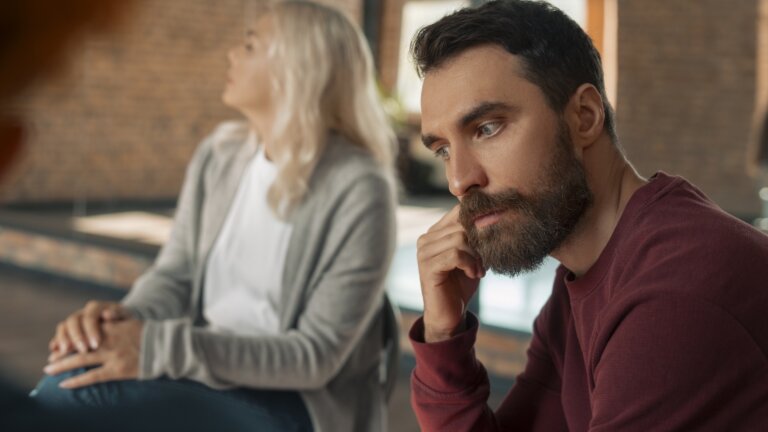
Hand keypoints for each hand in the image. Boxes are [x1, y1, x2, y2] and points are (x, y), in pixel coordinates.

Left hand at [44, 319, 142, 388]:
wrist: (166, 346)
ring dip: (62, 365)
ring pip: (80, 360)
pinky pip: (92, 376)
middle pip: (78, 345)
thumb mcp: (130, 322)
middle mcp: (108, 340)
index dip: (70, 338)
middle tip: (50, 360)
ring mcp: (112, 355)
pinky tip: (64, 384)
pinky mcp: (117, 370)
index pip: (83, 331)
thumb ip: (113, 321)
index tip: (61, 344)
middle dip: (62, 352)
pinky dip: (76, 380)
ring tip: (49, 370)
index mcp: (111, 327)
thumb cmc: (150, 334)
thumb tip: (102, 316)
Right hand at [48, 301, 130, 362]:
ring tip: (66, 352)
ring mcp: (74, 321)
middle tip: (83, 350)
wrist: (120, 322)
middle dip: (77, 336)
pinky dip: (56, 342)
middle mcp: (82, 312)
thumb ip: (118, 315)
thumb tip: (108, 314)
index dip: (91, 330)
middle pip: (74, 321)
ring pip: (63, 327)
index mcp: (96, 307)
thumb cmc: (124, 321)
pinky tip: (54, 352)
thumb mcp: (126, 317)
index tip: (96, 344)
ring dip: (63, 339)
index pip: (90, 316)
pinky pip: (59, 335)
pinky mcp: (68, 331)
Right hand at [417, 205, 483, 342]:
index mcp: (435, 232)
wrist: (449, 315)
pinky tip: (474, 274)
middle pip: (461, 224)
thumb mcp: (472, 255)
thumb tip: (494, 215)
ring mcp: (424, 252)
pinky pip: (455, 255)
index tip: (493, 238)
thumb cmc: (461, 284)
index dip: (480, 221)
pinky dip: (470, 264)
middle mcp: (426, 239)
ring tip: (479, 270)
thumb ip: (475, 236)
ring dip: (476, 255)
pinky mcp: (428, 267)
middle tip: (485, 261)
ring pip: (459, 238)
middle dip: (480, 242)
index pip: (459, 211)